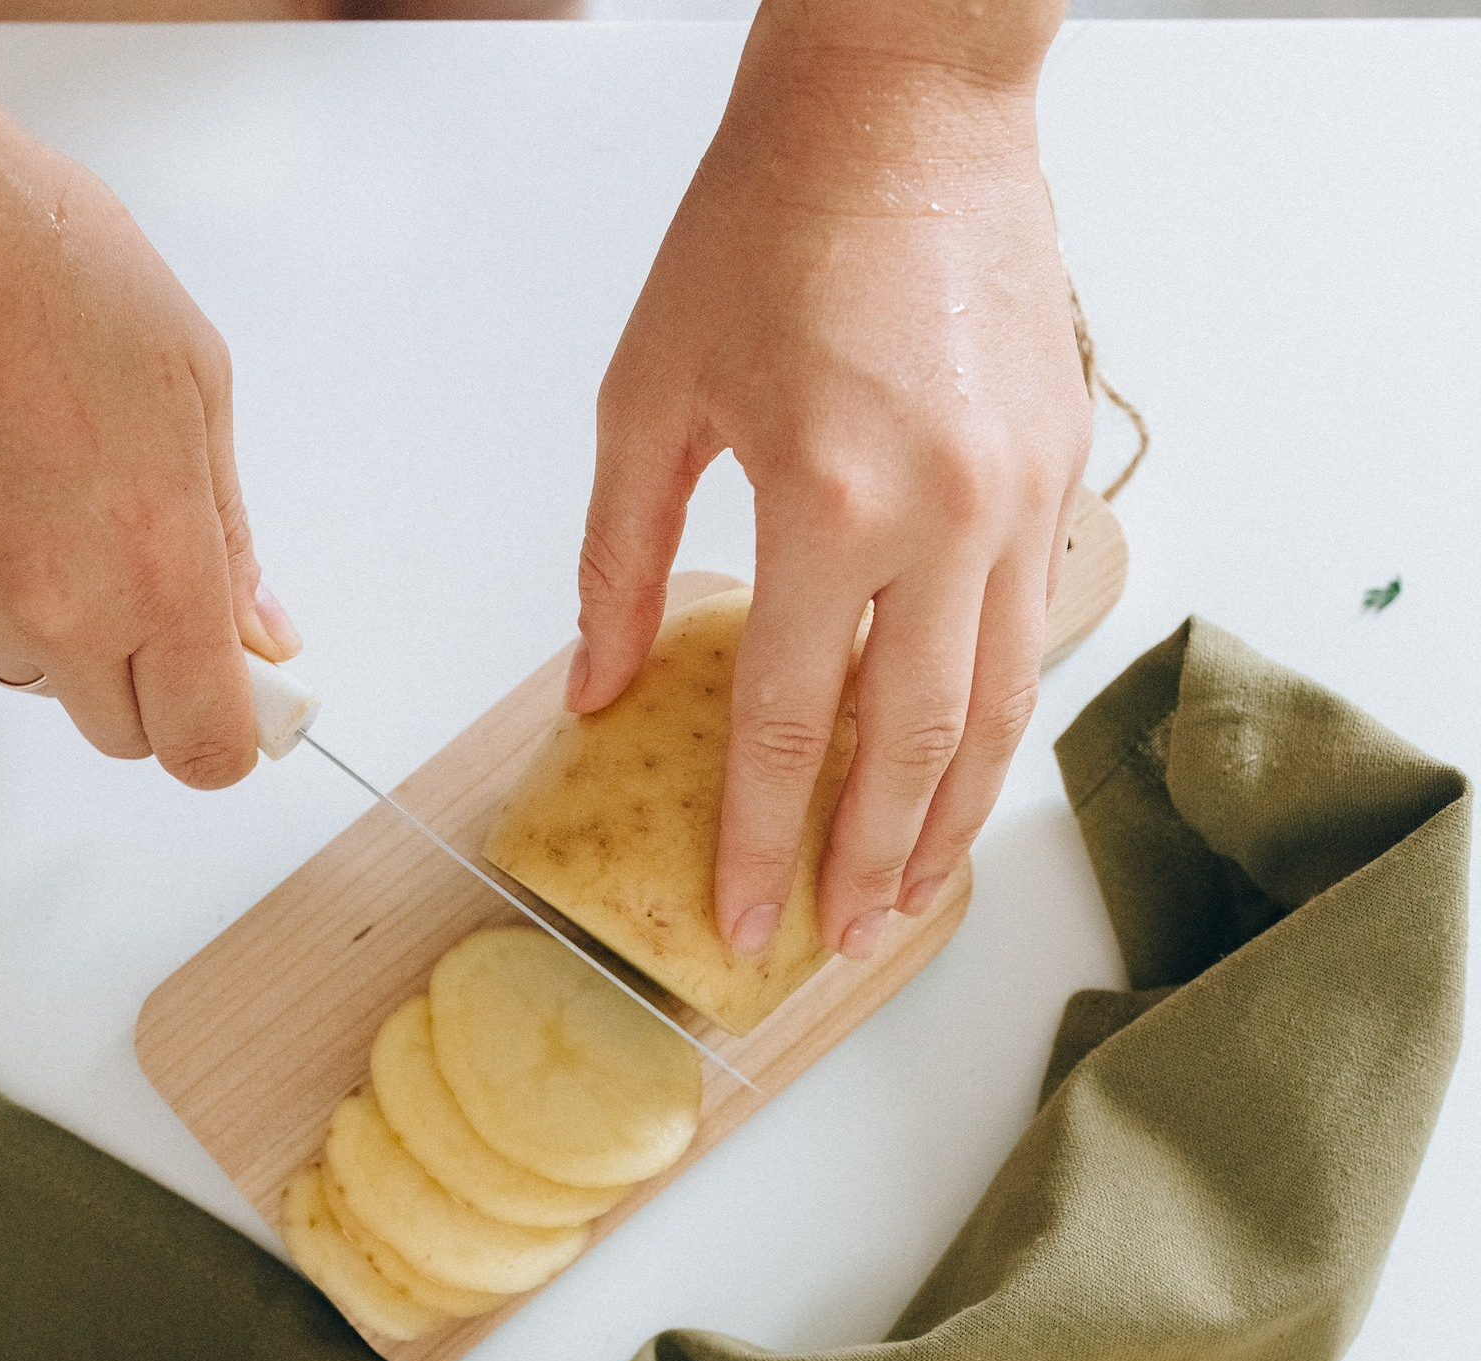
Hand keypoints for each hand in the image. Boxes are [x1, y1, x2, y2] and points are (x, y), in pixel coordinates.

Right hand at [0, 118, 297, 788]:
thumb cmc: (38, 258)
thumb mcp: (194, 380)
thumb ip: (229, 532)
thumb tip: (258, 625)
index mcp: (153, 564)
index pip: (205, 749)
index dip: (232, 735)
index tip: (243, 694)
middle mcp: (51, 608)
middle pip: (122, 733)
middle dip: (155, 684)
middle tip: (157, 582)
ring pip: (34, 675)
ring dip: (64, 628)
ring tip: (56, 491)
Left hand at [568, 15, 1089, 956]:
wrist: (902, 112)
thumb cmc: (765, 227)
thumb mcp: (649, 395)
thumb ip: (619, 562)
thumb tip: (603, 691)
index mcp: (830, 496)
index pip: (792, 723)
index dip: (763, 837)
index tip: (743, 915)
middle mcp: (950, 513)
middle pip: (916, 744)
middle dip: (871, 863)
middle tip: (837, 942)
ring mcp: (1025, 493)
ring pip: (1001, 704)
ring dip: (951, 815)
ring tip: (907, 893)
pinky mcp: (1062, 467)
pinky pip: (1032, 624)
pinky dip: (994, 712)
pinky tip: (956, 760)